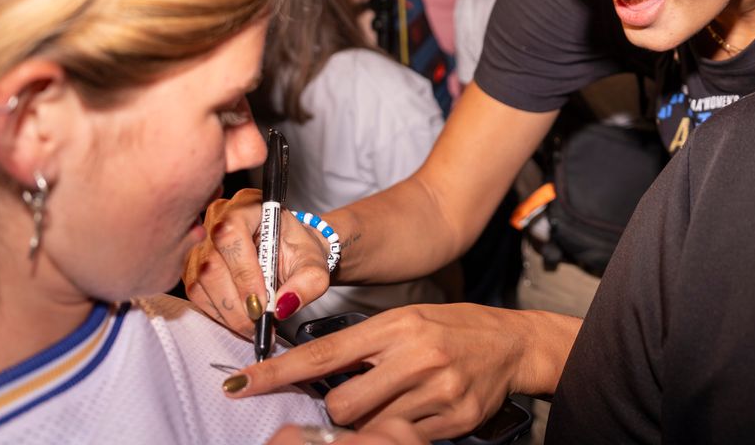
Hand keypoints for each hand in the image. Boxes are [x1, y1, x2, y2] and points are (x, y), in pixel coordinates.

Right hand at [183, 188, 331, 332]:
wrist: (289, 254)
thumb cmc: (299, 252)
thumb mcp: (315, 266)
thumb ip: (307, 284)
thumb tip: (283, 305)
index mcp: (248, 205)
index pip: (232, 234)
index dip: (244, 273)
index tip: (263, 303)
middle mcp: (218, 217)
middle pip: (212, 264)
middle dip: (237, 302)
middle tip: (261, 321)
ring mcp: (200, 241)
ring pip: (201, 283)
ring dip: (229, 312)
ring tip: (255, 322)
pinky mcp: (192, 265)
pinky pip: (197, 294)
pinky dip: (220, 313)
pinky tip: (241, 317)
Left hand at [223, 303, 542, 439]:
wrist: (513, 344)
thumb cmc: (453, 328)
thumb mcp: (407, 321)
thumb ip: (364, 346)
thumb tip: (315, 374)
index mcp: (399, 326)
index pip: (325, 353)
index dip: (278, 372)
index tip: (240, 383)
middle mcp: (418, 358)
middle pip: (343, 405)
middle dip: (338, 409)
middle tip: (358, 394)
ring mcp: (438, 394)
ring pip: (371, 429)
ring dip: (370, 422)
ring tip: (394, 400)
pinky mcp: (454, 422)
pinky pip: (405, 441)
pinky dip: (400, 432)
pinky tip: (417, 410)